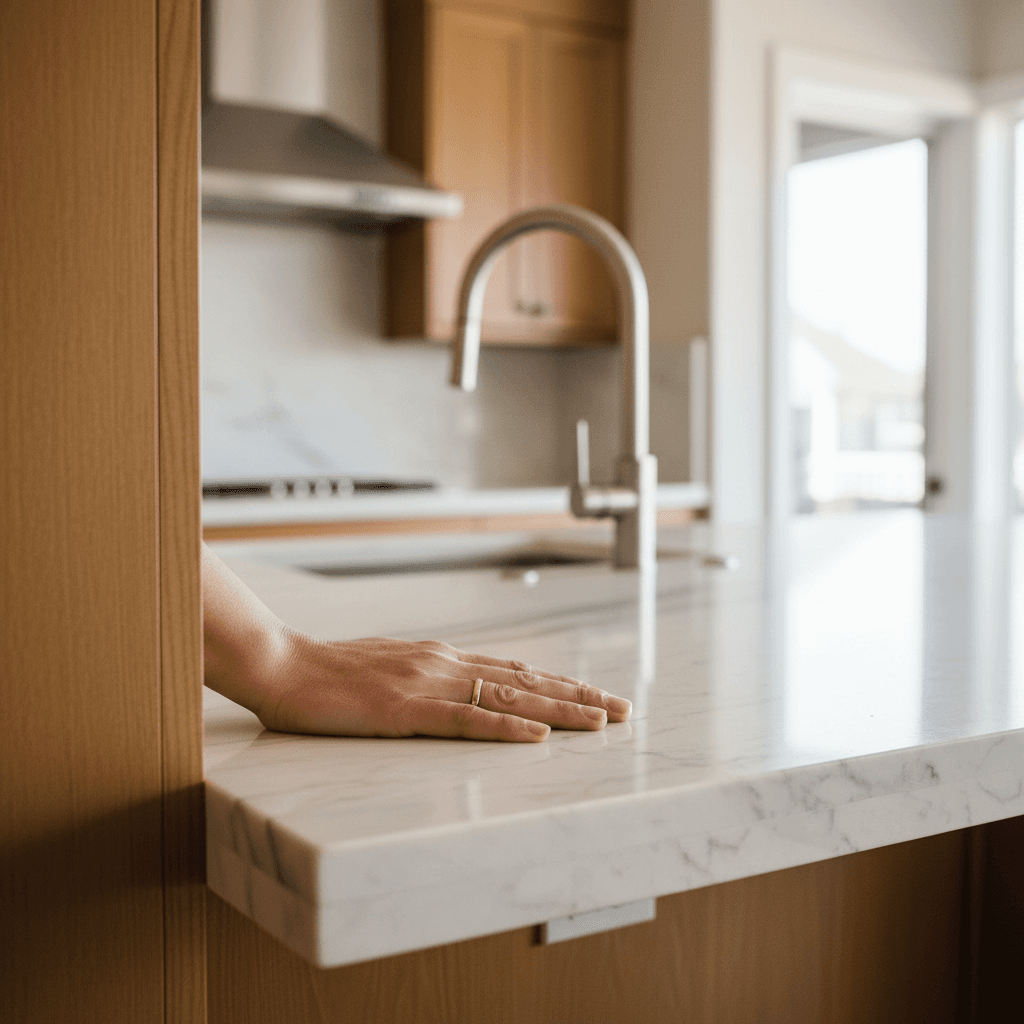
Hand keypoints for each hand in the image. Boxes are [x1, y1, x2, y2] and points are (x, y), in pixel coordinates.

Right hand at [251, 633, 631, 741]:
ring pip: (508, 697)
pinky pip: (465, 721)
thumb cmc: (328, 674)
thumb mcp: (388, 669)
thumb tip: (460, 689)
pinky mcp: (405, 711)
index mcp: (440, 658)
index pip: (514, 671)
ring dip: (559, 710)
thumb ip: (426, 678)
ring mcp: (427, 685)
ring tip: (601, 721)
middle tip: (622, 708)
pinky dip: (506, 728)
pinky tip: (537, 737)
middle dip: (577, 696)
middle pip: (525, 681)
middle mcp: (444, 665)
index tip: (595, 694)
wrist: (281, 665)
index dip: (558, 684)